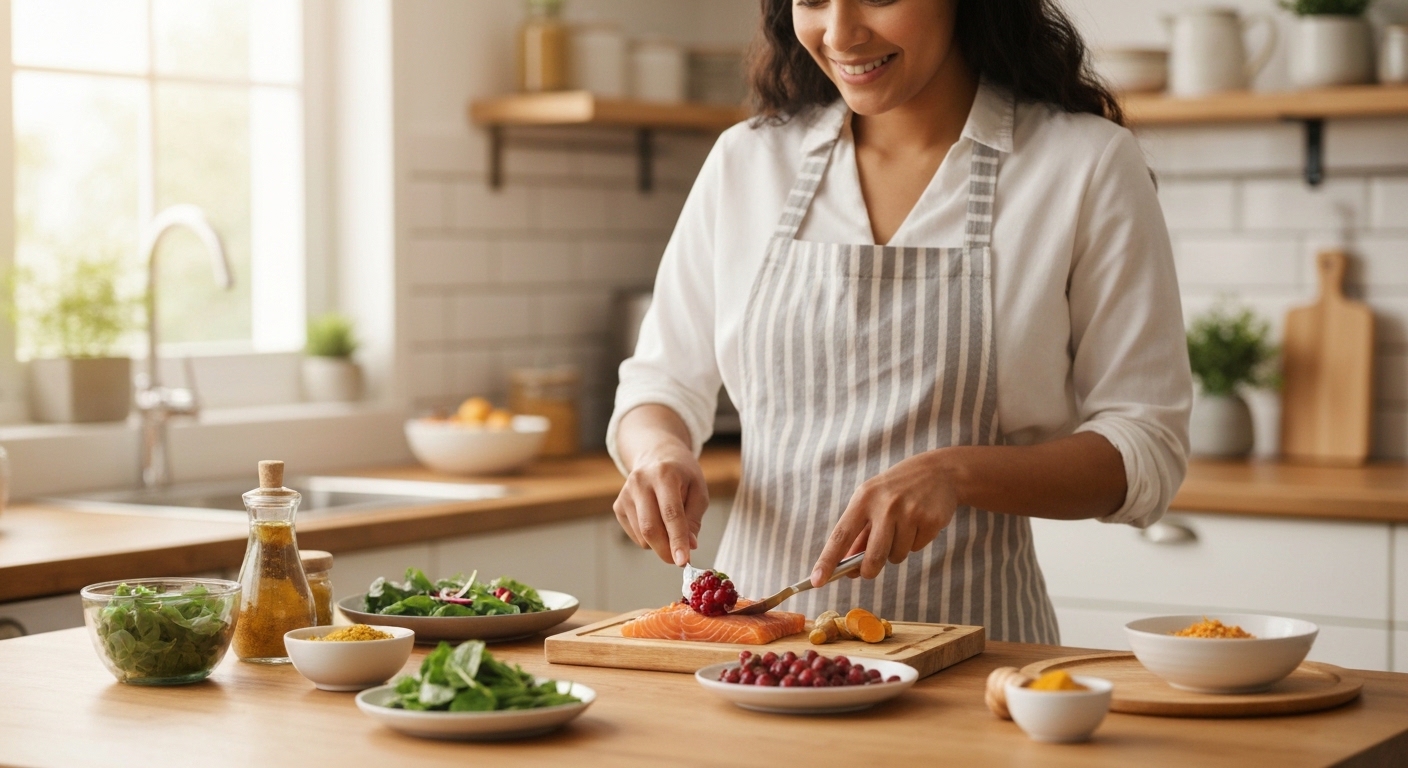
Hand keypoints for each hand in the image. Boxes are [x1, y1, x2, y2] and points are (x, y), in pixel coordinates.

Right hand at [613, 441, 708, 565]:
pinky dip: (650, 538)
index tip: (684, 561)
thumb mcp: (698, 490)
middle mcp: (640, 483)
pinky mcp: (618, 506)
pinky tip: (657, 520)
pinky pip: (636, 535)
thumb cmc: (682, 475)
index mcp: (664, 474)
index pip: (671, 513)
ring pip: (642, 536)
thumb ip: (694, 519)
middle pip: (650, 528)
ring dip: (660, 543)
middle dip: (666, 550)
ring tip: (671, 525)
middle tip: (680, 560)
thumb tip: (689, 546)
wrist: (656, 455)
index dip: (677, 539)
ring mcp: (625, 494)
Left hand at [810, 451, 958, 586]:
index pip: (841, 535)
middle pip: (872, 555)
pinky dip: (915, 542)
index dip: (827, 560)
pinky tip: (919, 523)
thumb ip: (859, 534)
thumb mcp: (872, 501)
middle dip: (869, 570)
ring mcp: (909, 512)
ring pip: (896, 556)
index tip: (816, 581)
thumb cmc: (896, 489)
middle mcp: (885, 505)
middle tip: (868, 571)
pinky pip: (916, 548)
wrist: (938, 470)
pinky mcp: (930, 520)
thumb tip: (848, 568)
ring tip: (902, 528)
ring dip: (896, 551)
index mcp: (864, 498)